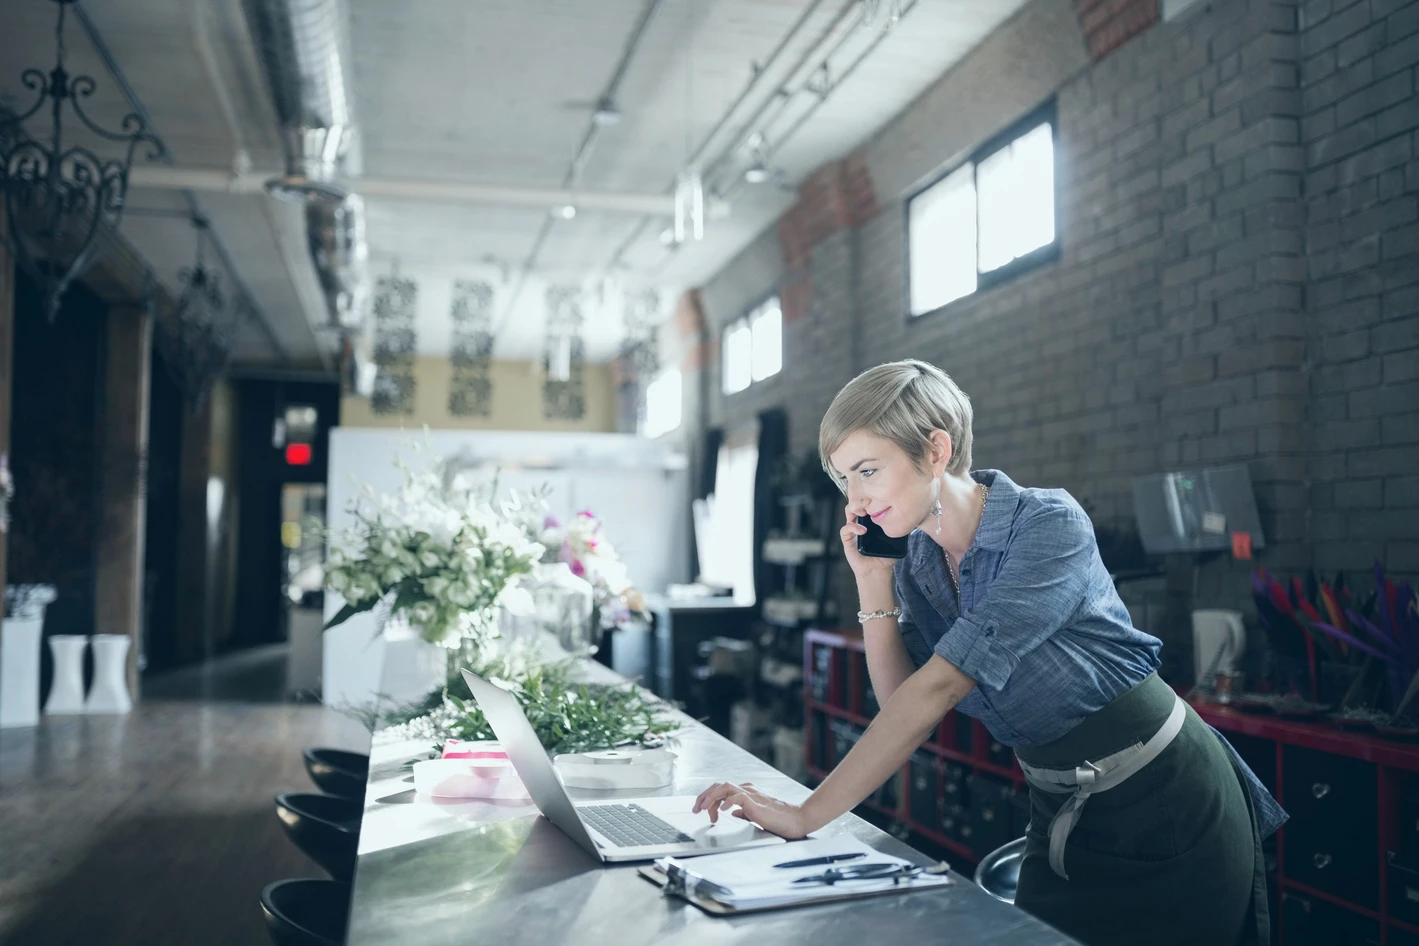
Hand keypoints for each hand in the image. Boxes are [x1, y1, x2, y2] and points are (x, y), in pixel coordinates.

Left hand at [692, 781, 811, 838]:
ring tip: (703, 809)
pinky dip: (727, 802)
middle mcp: (747, 790)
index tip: (704, 812)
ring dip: (711, 797)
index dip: (709, 799)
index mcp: (747, 792)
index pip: (721, 790)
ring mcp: (752, 795)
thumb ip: (743, 812)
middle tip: (695, 809)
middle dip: (704, 796)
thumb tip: (731, 812)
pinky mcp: (756, 803)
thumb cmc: (779, 819)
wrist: (798, 819)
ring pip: (725, 787)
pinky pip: (738, 798)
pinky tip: (722, 812)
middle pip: (719, 785)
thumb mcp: (755, 816)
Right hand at [840, 503, 896, 582]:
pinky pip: (845, 529)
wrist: (878, 571)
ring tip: (863, 512)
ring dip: (854, 508)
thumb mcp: (897, 542)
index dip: (872, 497)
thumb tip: (913, 521)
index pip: (869, 503)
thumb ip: (902, 531)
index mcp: (872, 521)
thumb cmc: (886, 557)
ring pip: (848, 512)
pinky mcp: (848, 540)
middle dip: (862, 499)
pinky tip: (862, 531)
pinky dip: (852, 527)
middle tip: (869, 501)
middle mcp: (861, 522)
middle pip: (857, 503)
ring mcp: (853, 530)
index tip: (879, 497)